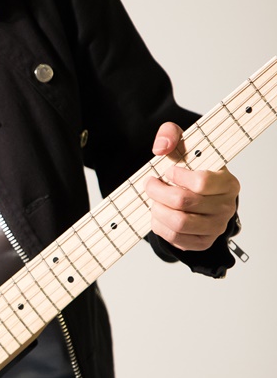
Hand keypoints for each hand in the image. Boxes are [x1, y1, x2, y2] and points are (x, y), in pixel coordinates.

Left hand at [146, 122, 239, 250]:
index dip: (177, 176)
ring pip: (178, 223)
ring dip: (158, 210)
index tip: (167, 171)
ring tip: (154, 200)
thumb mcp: (184, 145)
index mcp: (227, 183)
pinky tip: (159, 214)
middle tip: (150, 184)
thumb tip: (161, 147)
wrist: (200, 194)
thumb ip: (171, 134)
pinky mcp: (202, 242)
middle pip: (184, 203)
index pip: (201, 182)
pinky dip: (160, 226)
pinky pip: (175, 239)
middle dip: (158, 192)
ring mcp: (215, 227)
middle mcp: (226, 207)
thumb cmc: (192, 169)